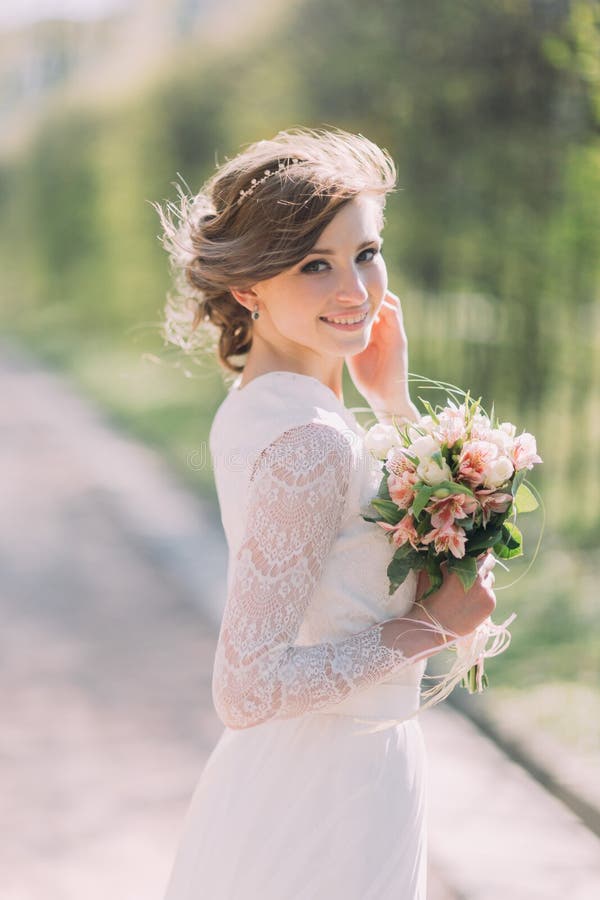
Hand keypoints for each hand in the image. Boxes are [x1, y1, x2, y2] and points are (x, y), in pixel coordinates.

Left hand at [346, 290, 414, 416]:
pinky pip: (394, 315)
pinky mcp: (400, 338)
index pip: (372, 307)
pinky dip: (384, 305)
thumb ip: (347, 339)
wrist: (384, 397)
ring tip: (364, 288)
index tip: (346, 289)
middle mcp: (387, 329)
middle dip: (370, 291)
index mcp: (377, 332)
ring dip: (379, 294)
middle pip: (383, 300)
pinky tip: (370, 302)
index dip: (362, 297)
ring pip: (391, 303)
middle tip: (355, 283)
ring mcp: (395, 332)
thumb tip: (329, 326)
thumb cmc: (368, 379)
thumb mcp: (353, 353)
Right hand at [413, 553, 496, 638]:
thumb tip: (451, 554)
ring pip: (490, 580)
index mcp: (462, 565)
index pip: (481, 553)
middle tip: (472, 575)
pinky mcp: (490, 604)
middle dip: (482, 568)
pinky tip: (471, 604)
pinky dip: (483, 597)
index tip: (473, 560)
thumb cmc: (428, 598)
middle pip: (489, 564)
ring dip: (483, 582)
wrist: (433, 625)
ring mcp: (486, 590)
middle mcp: (477, 576)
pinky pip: (491, 595)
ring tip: (470, 592)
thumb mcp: (432, 573)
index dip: (477, 556)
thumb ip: (443, 562)